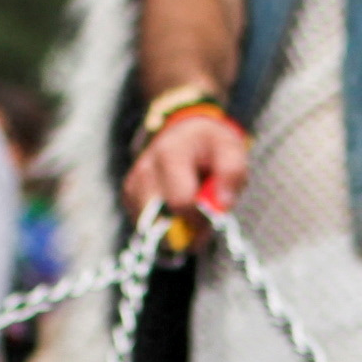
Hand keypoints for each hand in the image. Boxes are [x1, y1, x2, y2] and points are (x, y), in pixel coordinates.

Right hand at [125, 103, 247, 231]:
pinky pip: (146, 224)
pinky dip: (164, 223)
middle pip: (161, 219)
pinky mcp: (129, 196)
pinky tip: (175, 207)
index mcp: (170, 154)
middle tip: (202, 216)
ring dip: (175, 226)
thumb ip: (232, 173)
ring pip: (153, 226)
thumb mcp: (231, 149)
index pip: (181, 202)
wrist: (185, 135)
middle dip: (185, 227)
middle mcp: (145, 169)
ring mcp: (134, 183)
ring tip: (190, 206)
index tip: (212, 214)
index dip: (200, 217)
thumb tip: (221, 204)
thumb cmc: (210, 145)